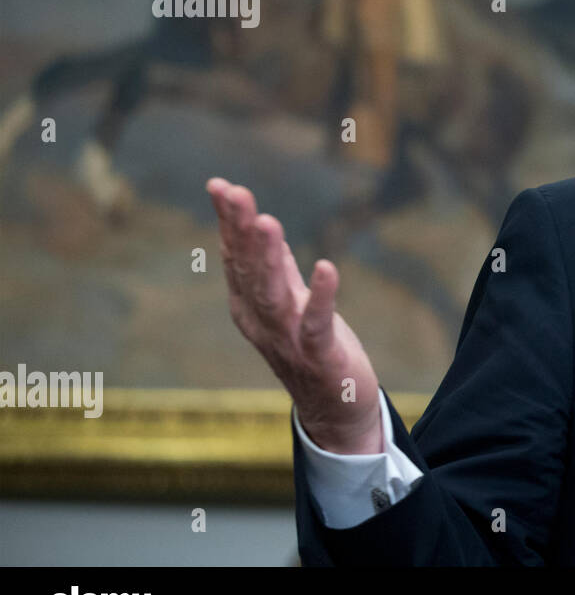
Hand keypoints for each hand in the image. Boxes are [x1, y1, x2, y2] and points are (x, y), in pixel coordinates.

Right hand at [206, 177, 382, 453]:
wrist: (334, 409)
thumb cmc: (311, 349)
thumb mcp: (289, 301)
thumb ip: (275, 267)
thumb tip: (260, 229)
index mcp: (251, 306)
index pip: (236, 257)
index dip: (229, 222)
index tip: (221, 185)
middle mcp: (262, 322)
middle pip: (248, 271)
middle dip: (240, 231)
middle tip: (235, 193)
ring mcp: (288, 340)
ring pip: (273, 295)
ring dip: (268, 259)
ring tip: (266, 222)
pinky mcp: (321, 356)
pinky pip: (318, 324)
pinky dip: (322, 297)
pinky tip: (326, 267)